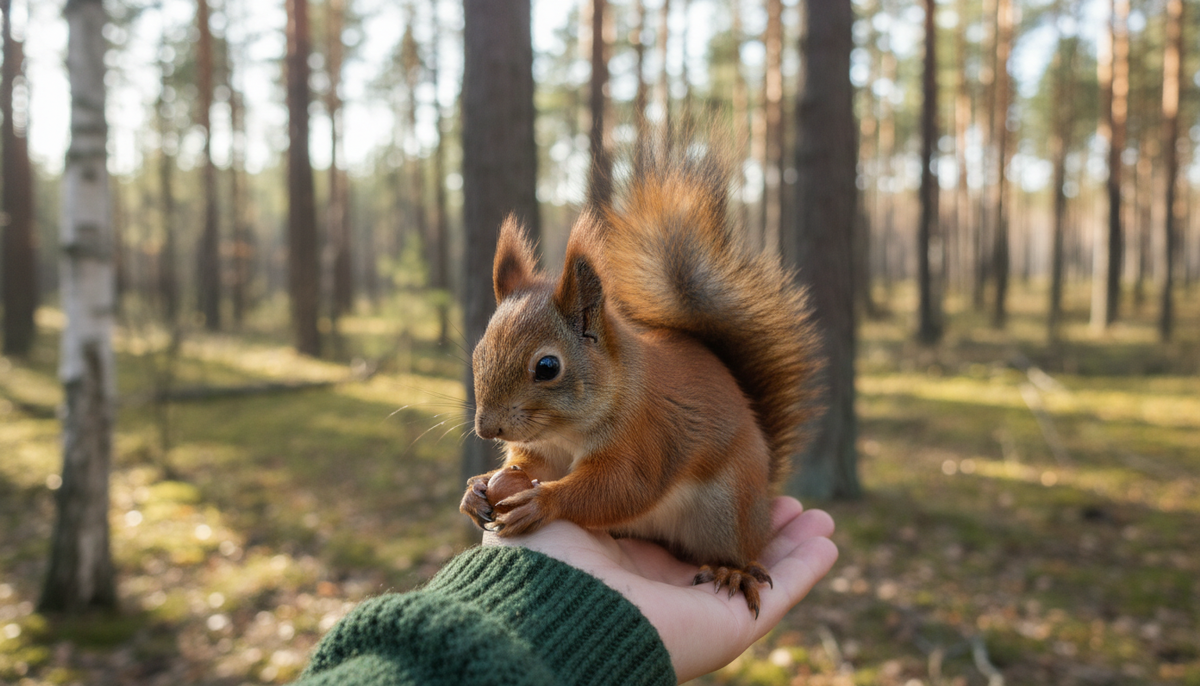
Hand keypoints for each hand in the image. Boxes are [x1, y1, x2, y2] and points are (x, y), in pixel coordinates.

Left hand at [483, 497, 837, 682]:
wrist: (550, 615)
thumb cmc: (538, 567)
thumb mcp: (537, 516)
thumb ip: (539, 493)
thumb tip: (510, 474)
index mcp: (621, 563)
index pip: (675, 533)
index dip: (706, 506)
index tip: (731, 475)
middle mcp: (660, 589)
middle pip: (724, 555)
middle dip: (760, 529)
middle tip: (791, 503)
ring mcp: (695, 610)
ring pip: (755, 574)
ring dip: (791, 547)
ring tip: (821, 520)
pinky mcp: (724, 626)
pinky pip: (773, 594)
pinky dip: (804, 570)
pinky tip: (827, 543)